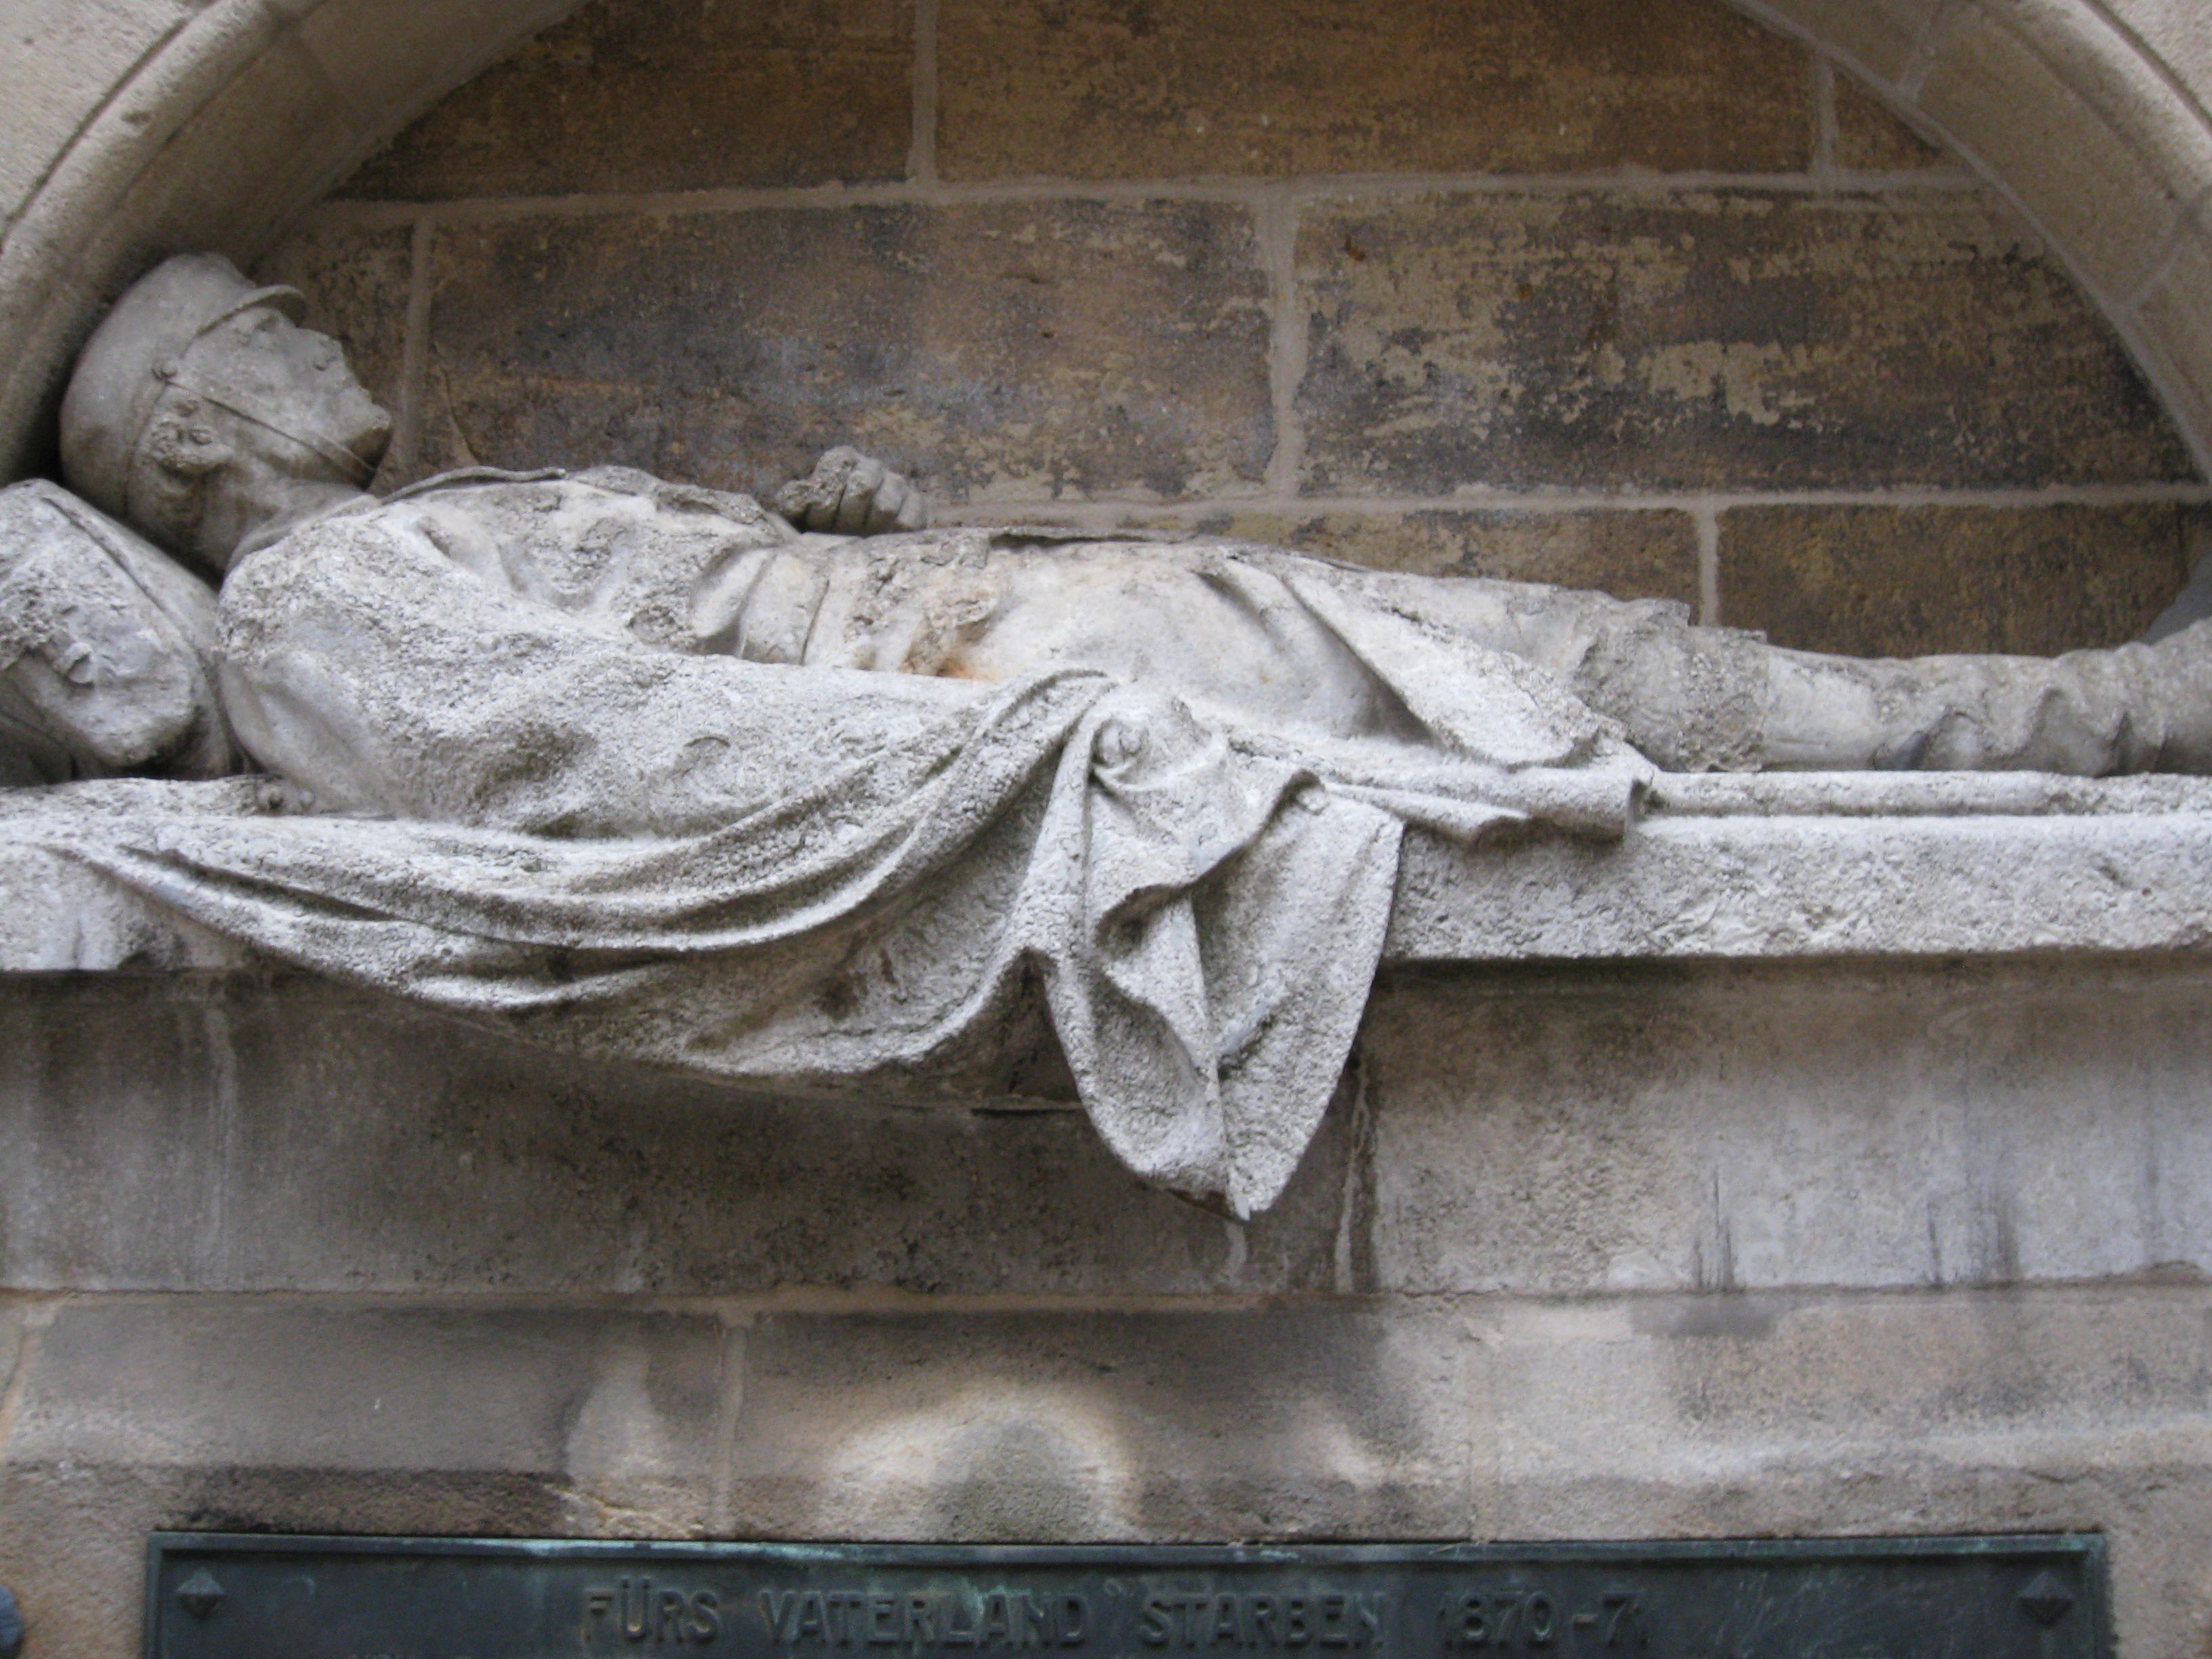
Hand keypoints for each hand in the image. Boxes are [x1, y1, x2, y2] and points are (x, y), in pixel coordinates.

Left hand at [773, 446, 928, 534]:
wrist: (854, 543)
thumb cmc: (823, 527)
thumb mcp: (800, 514)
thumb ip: (794, 502)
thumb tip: (800, 496)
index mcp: (842, 460)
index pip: (837, 467)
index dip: (826, 499)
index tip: (818, 521)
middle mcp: (871, 466)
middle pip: (862, 485)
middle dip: (846, 517)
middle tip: (839, 534)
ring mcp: (897, 484)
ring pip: (884, 506)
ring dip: (867, 529)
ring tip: (858, 540)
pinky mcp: (917, 506)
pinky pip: (907, 522)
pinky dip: (890, 536)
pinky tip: (878, 542)